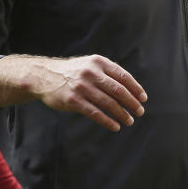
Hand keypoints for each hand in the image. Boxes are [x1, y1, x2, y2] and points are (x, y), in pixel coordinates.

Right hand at [31, 55, 147, 130]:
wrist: (44, 76)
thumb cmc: (73, 72)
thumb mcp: (91, 64)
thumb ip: (108, 72)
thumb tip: (131, 88)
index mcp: (99, 62)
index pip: (123, 76)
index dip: (136, 88)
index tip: (143, 99)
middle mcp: (92, 73)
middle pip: (118, 90)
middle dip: (132, 102)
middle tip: (140, 112)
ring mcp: (82, 87)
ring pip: (108, 103)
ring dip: (122, 114)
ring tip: (129, 121)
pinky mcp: (73, 101)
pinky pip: (95, 113)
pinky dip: (107, 121)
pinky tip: (115, 126)